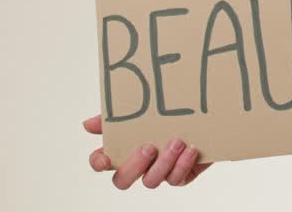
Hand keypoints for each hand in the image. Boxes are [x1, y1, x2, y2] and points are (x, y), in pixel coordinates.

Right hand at [84, 114, 212, 188]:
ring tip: (177, 142)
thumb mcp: (142, 110)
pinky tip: (190, 149)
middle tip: (148, 147)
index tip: (105, 158)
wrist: (203, 115)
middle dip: (134, 166)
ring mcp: (158, 173)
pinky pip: (177, 179)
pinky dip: (183, 164)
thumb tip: (87, 124)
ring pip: (151, 181)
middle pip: (122, 180)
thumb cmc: (167, 113)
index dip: (99, 163)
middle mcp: (139, 165)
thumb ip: (115, 116)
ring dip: (163, 163)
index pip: (102, 162)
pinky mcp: (180, 176)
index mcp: (123, 149)